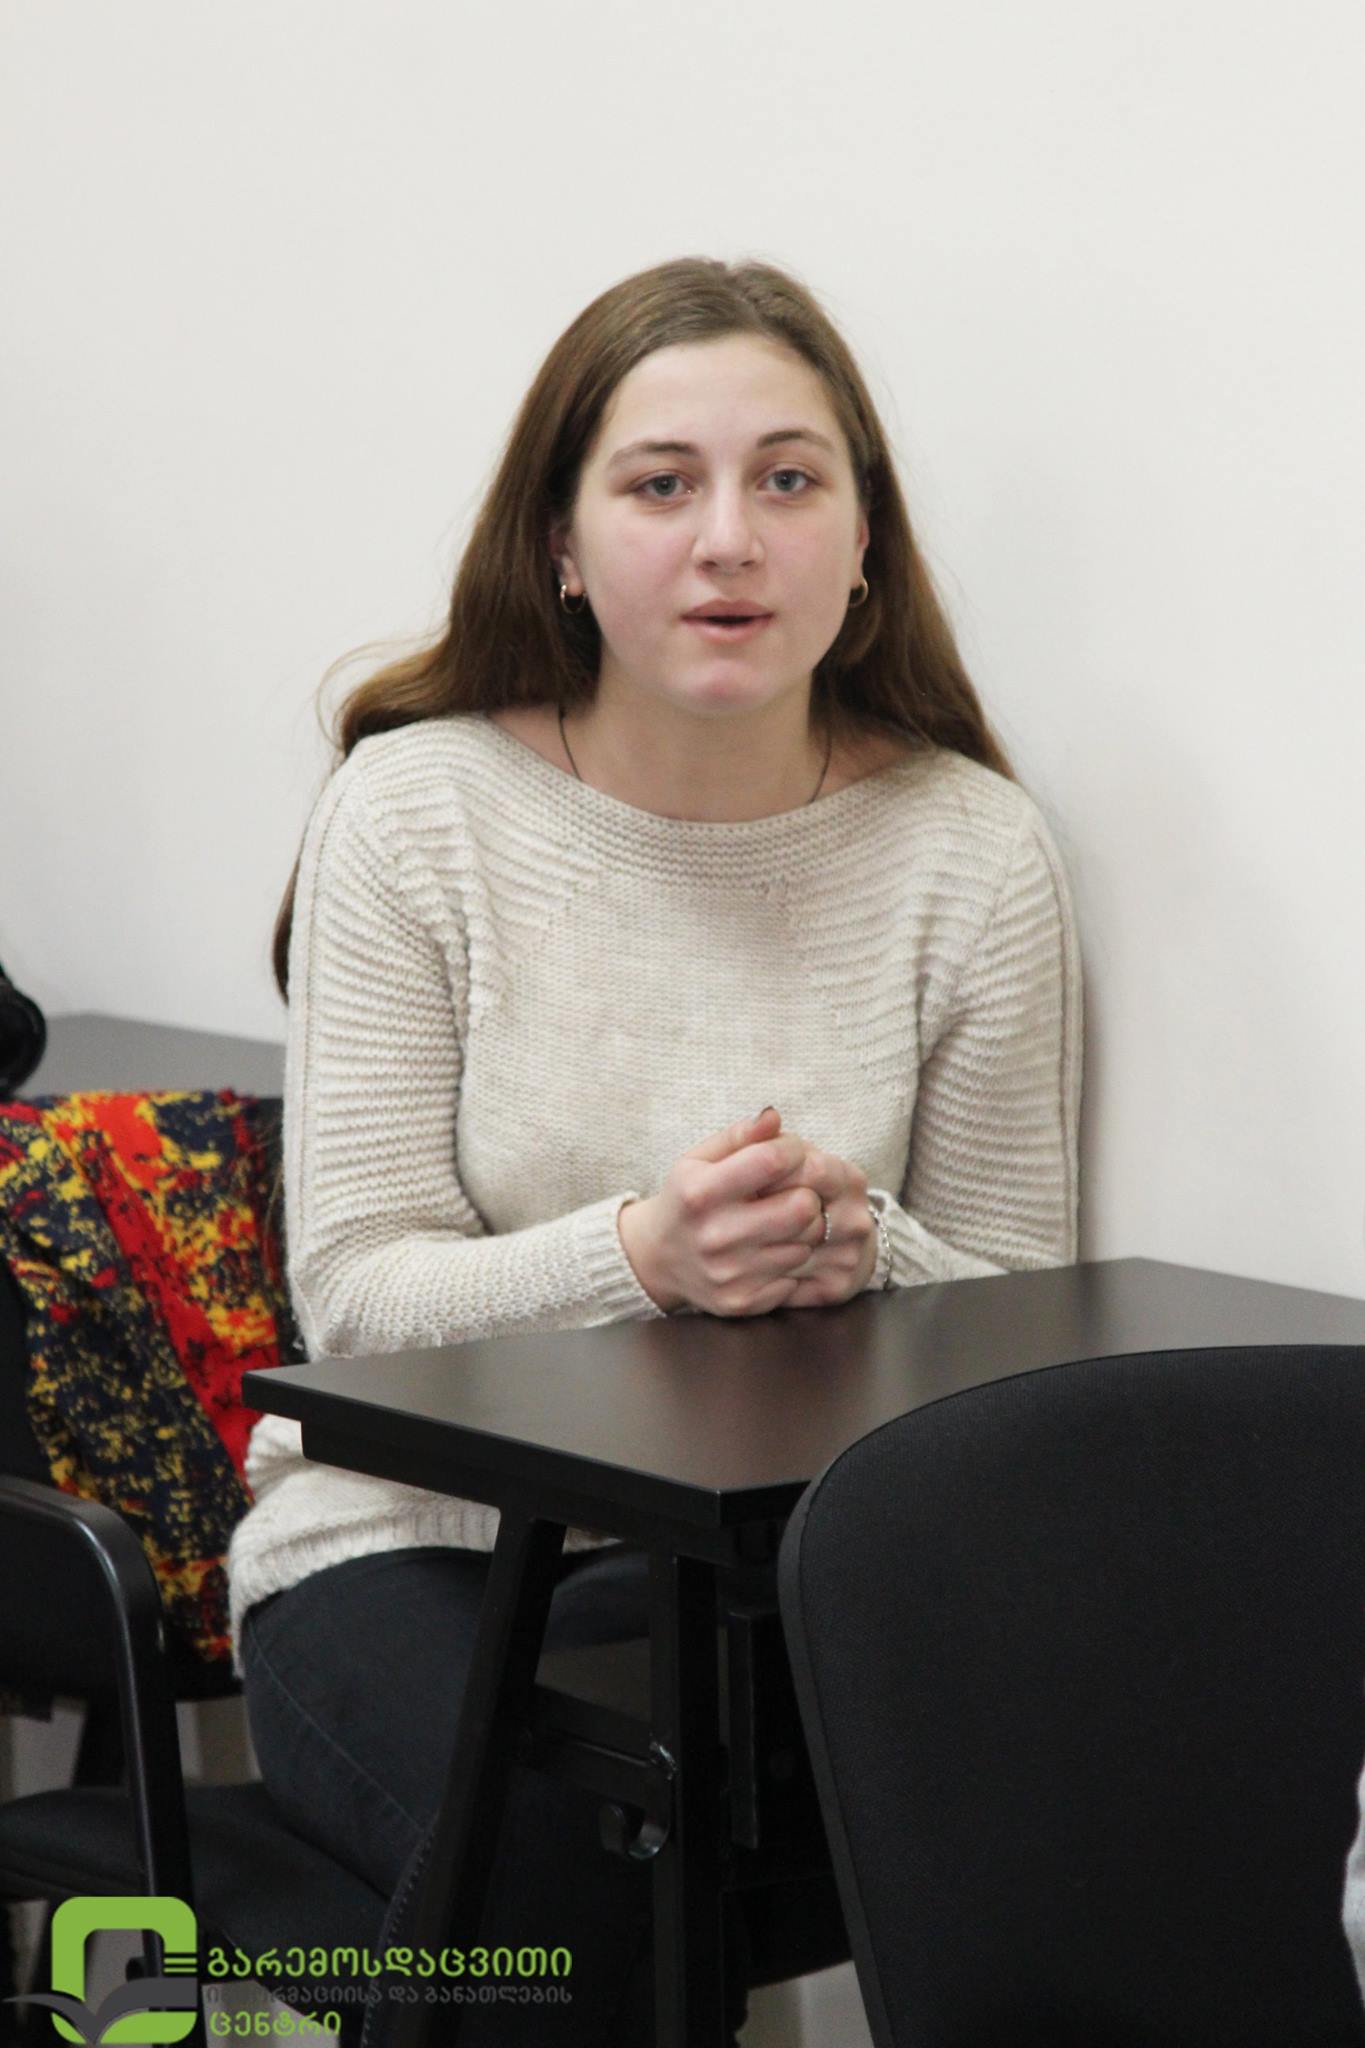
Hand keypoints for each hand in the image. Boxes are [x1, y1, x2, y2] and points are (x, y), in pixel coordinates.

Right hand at [617, 1107, 877, 1316]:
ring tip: (782, 1221)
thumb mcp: (698, 1159)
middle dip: (806, 1193)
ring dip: (802, 1230)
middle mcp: (714, 1235)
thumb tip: (775, 1117)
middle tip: (796, 1191)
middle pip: (801, 1208)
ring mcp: (728, 1273)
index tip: (791, 1151)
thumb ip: (739, 1136)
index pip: (772, 1161)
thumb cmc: (686, 1198)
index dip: (793, 1150)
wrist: (656, 1258)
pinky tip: (772, 1250)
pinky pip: (794, 1277)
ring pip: (804, 1244)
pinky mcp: (741, 1301)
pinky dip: (790, 1261)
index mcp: (700, 1192)